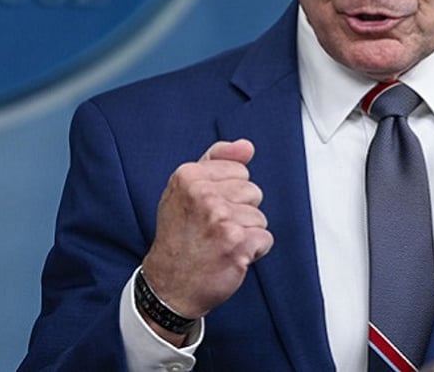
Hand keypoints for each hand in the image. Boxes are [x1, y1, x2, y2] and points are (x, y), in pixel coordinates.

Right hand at [141, 139, 273, 326]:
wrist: (168, 286)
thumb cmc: (179, 237)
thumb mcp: (186, 190)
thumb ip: (217, 161)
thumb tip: (246, 146)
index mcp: (189, 176)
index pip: (240, 171)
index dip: (229, 193)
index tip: (207, 210)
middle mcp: (203, 195)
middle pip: (253, 192)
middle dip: (239, 212)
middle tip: (212, 230)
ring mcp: (220, 219)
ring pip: (260, 217)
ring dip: (245, 233)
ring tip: (219, 244)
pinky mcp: (237, 244)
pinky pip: (265, 239)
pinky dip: (252, 252)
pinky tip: (229, 257)